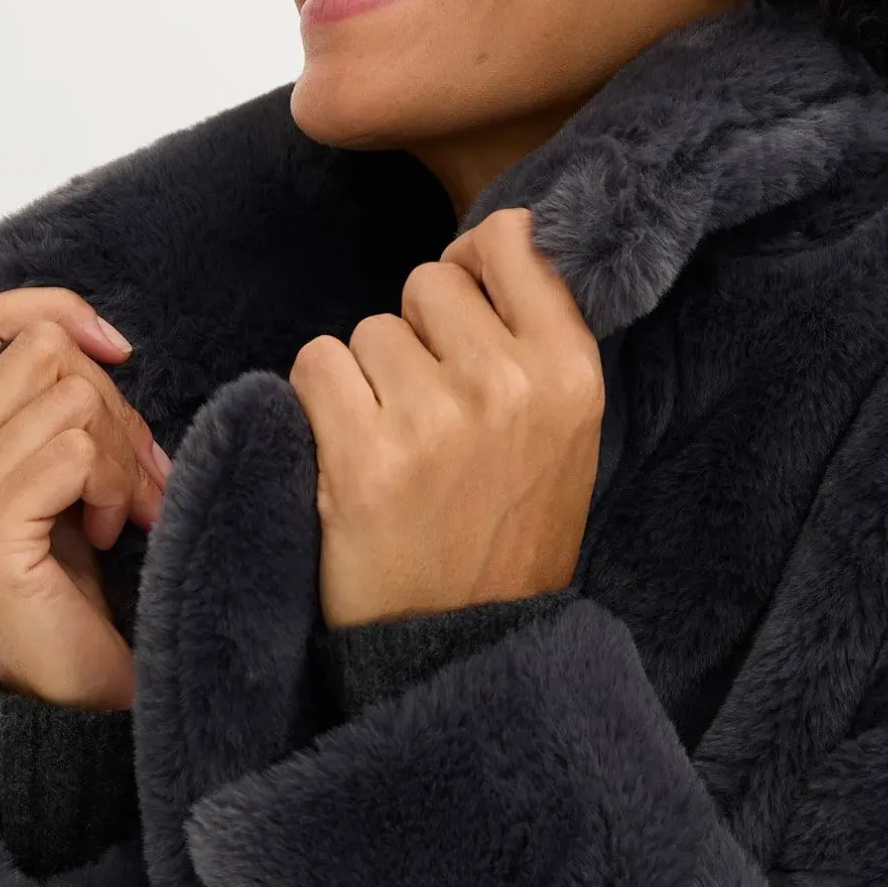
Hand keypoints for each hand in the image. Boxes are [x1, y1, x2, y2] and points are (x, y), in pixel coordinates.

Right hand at [0, 288, 170, 709]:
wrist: (70, 694)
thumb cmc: (75, 589)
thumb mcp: (61, 481)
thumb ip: (56, 412)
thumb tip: (106, 345)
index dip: (55, 311)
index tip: (115, 353)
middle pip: (44, 352)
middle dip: (116, 406)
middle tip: (138, 478)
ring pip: (69, 398)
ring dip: (122, 455)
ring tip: (123, 511)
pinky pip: (73, 451)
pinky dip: (112, 487)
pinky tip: (108, 533)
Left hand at [288, 206, 604, 629]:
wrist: (462, 650)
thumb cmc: (506, 536)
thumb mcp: (563, 436)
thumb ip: (536, 341)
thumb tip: (494, 236)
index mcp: (571, 375)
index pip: (512, 245)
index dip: (474, 263)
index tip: (460, 309)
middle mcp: (508, 385)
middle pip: (428, 283)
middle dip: (417, 336)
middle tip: (428, 416)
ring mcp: (435, 418)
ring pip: (368, 329)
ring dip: (365, 379)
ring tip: (394, 452)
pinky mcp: (363, 454)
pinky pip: (316, 365)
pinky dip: (317, 406)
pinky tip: (348, 460)